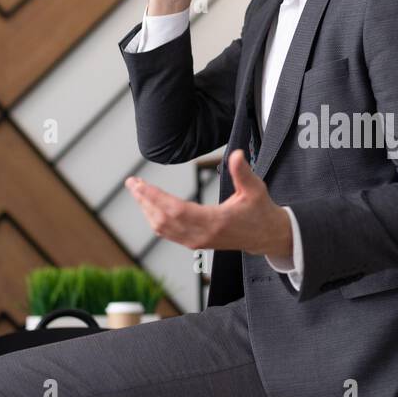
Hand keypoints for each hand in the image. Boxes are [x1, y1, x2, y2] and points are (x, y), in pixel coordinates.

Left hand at [125, 150, 291, 256]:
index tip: (140, 184)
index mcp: (216, 221)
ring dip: (147, 209)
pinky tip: (149, 206)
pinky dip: (154, 218)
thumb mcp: (256, 189)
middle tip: (132, 183)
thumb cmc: (260, 211)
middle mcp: (202, 234)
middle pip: (163, 219)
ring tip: (137, 191)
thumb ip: (243, 172)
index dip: (155, 197)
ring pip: (162, 228)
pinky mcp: (195, 243)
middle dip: (144, 200)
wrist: (265, 236)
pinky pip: (167, 233)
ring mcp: (197, 241)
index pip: (176, 210)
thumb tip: (237, 154)